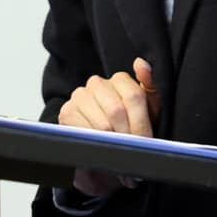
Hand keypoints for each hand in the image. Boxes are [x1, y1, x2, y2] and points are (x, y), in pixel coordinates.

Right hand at [57, 57, 157, 198]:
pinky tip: (103, 148)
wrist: (105, 143)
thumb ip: (150, 85)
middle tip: (133, 152)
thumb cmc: (129, 124)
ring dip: (113, 143)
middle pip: (117, 111)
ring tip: (120, 153)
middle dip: (127, 135)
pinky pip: (84, 131)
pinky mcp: (67, 112)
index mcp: (120, 79)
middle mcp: (97, 83)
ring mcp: (80, 97)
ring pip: (101, 123)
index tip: (146, 141)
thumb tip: (141, 63)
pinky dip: (96, 144)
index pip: (134, 97)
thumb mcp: (148, 108)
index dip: (141, 123)